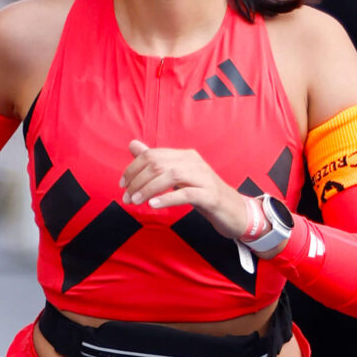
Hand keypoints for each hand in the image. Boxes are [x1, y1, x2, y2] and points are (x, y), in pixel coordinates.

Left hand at [121, 140, 250, 241]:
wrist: (234, 211)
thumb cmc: (203, 194)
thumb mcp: (178, 178)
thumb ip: (156, 162)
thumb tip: (133, 145)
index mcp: (185, 156)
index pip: (152, 155)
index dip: (133, 169)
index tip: (123, 185)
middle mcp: (194, 162)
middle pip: (159, 164)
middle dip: (138, 181)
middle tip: (127, 198)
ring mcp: (204, 178)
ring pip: (171, 176)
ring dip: (149, 189)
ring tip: (136, 201)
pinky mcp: (210, 195)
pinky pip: (187, 193)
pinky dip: (167, 198)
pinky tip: (154, 205)